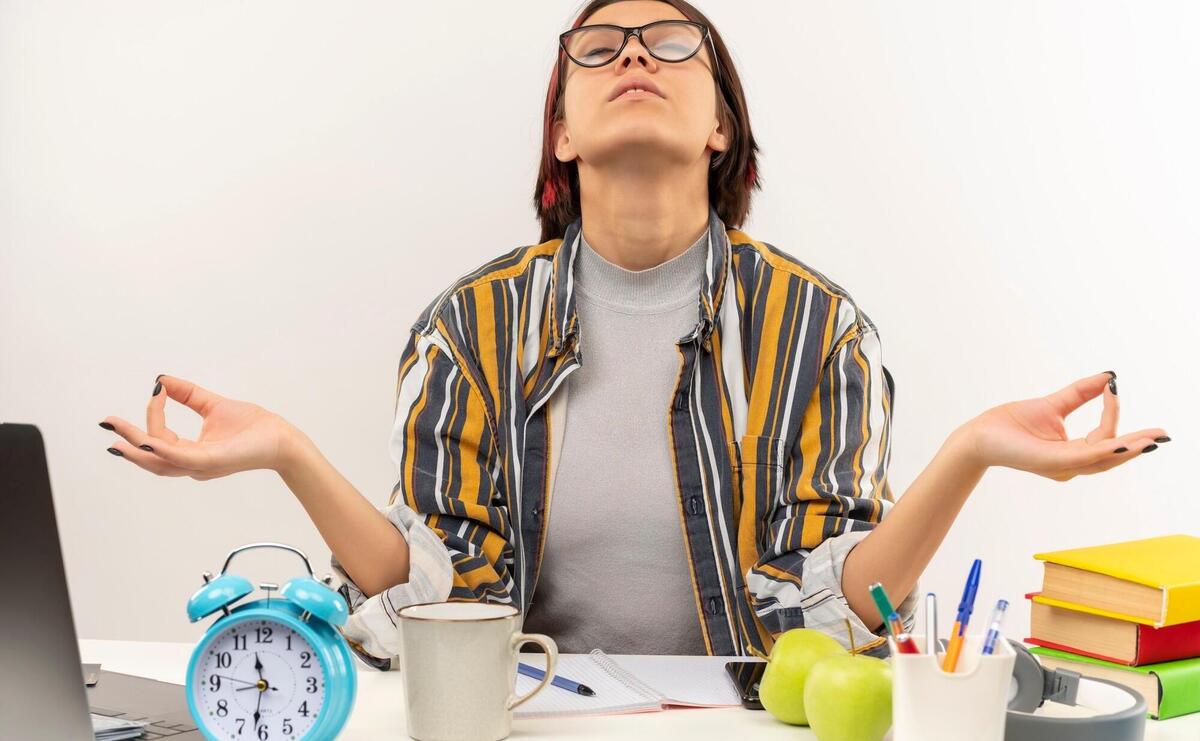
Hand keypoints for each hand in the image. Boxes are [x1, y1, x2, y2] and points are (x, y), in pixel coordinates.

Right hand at [100, 374, 297, 480]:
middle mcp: (192, 463)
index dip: (153, 414)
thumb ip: (188, 395)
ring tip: (117, 436)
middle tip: (107, 423)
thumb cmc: (254, 427)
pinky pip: (180, 459)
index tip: (157, 390)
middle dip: (127, 439)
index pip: (159, 437)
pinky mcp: (212, 462)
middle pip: (150, 455)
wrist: (282, 438)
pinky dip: (162, 451)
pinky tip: (148, 441)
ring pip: (159, 461)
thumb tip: (161, 380)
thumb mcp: (213, 405)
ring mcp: (201, 465)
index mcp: (191, 452)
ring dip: (136, 448)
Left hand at [960, 370, 1169, 480]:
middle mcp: (1070, 464)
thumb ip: (1080, 393)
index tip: (1114, 388)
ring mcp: (1062, 466)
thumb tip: (1108, 376)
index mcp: (1072, 453)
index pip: (1104, 436)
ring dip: (1128, 448)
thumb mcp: (1052, 404)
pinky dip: (1104, 450)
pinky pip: (1083, 457)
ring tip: (1150, 440)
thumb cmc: (1010, 423)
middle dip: (1139, 445)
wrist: (980, 434)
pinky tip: (1121, 443)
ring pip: (1103, 458)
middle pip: (1112, 454)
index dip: (1112, 413)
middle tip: (1163, 435)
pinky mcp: (1051, 463)